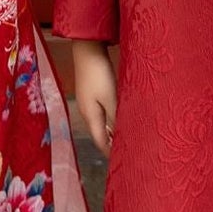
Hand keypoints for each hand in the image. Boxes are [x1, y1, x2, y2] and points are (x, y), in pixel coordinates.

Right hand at [72, 41, 117, 155]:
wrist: (87, 49)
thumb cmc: (99, 74)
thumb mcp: (111, 98)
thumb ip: (116, 118)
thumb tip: (122, 136)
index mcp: (91, 116)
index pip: (100, 142)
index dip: (110, 153)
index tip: (121, 162)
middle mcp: (87, 111)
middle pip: (99, 134)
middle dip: (111, 144)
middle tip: (126, 151)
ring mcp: (87, 101)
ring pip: (101, 123)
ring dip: (111, 131)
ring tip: (124, 138)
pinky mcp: (91, 92)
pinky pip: (101, 112)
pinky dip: (110, 119)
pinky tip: (118, 117)